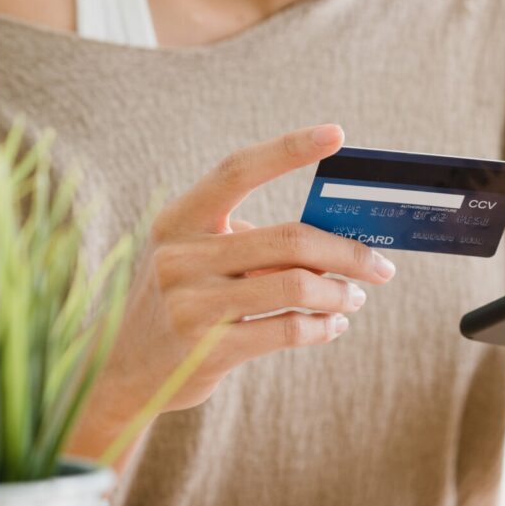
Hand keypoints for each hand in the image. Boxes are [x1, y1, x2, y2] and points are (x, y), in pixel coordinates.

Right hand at [87, 124, 396, 427]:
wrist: (122, 371)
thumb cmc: (179, 301)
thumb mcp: (195, 259)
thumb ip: (249, 242)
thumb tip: (335, 237)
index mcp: (178, 220)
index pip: (238, 170)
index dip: (288, 148)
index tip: (336, 134)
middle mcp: (180, 256)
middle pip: (289, 239)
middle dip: (348, 252)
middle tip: (381, 266)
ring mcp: (192, 304)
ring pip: (296, 285)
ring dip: (340, 292)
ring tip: (355, 297)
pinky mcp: (209, 350)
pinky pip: (288, 329)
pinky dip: (323, 326)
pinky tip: (333, 325)